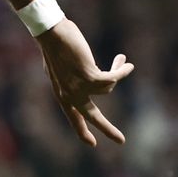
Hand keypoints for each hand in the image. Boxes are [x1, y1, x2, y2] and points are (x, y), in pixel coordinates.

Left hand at [34, 19, 132, 146]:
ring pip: (108, 88)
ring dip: (117, 72)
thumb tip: (89, 79)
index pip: (72, 117)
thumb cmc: (55, 44)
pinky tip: (126, 63)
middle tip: (122, 141)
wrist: (51, 32)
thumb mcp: (61, 68)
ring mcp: (78, 87)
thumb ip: (72, 79)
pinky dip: (122, 70)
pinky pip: (114, 78)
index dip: (81, 130)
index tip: (90, 144)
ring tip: (121, 60)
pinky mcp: (89, 77)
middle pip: (91, 116)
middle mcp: (68, 94)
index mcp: (61, 93)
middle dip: (107, 129)